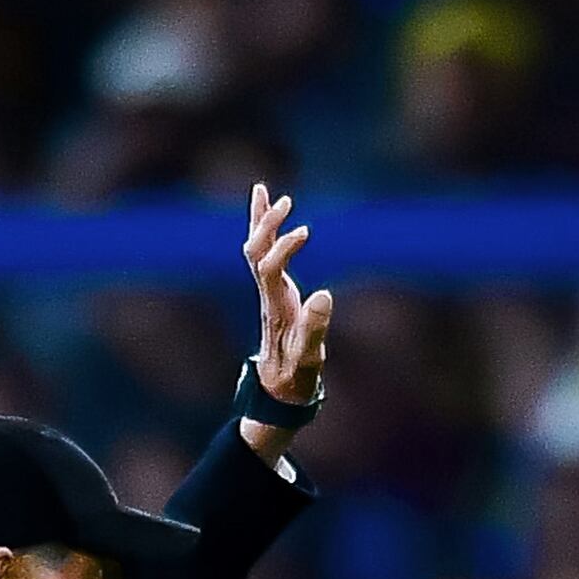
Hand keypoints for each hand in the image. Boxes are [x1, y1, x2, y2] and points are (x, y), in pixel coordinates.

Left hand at [243, 181, 332, 424]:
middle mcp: (267, 294)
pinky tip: (266, 204)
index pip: (268, 269)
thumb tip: (324, 294)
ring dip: (259, 220)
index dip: (282, 247)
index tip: (305, 231)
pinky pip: (263, 252)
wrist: (279, 387)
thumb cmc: (297, 375)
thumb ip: (316, 328)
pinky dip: (264, 228)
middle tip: (286, 203)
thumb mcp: (310, 357)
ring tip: (265, 191)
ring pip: (254, 248)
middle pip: (254, 252)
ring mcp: (268, 290)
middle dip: (266, 226)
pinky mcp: (273, 288)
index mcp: (276, 307)